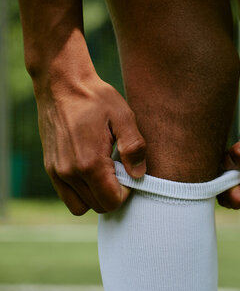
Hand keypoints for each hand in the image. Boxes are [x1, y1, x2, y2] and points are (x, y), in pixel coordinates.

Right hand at [35, 74, 145, 214]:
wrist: (62, 84)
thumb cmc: (96, 98)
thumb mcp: (124, 117)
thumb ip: (134, 147)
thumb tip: (138, 174)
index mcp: (89, 163)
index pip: (112, 201)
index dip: (127, 191)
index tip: (129, 172)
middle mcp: (69, 172)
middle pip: (98, 206)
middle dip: (113, 194)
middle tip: (120, 169)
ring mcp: (56, 172)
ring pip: (81, 205)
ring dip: (97, 195)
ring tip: (106, 170)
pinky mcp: (50, 167)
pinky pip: (67, 195)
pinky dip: (82, 191)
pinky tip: (92, 169)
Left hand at [218, 96, 239, 208]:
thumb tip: (227, 165)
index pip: (238, 200)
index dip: (224, 189)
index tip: (219, 169)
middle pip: (231, 198)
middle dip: (220, 184)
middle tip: (217, 161)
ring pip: (228, 188)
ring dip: (220, 176)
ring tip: (221, 155)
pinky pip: (228, 176)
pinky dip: (221, 168)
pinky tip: (222, 154)